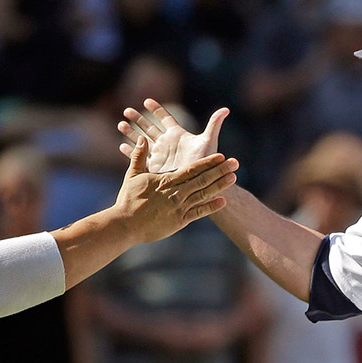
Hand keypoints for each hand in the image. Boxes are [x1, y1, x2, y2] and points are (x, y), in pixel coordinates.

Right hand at [114, 137, 237, 243]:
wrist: (126, 224)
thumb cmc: (128, 199)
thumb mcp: (133, 175)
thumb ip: (139, 156)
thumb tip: (143, 138)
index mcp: (167, 181)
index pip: (192, 169)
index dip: (208, 162)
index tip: (220, 156)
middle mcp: (177, 193)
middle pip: (203, 179)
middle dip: (220, 170)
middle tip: (235, 163)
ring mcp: (179, 207)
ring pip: (204, 194)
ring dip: (220, 186)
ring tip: (233, 178)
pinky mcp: (179, 221)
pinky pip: (199, 213)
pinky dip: (211, 207)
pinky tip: (223, 201)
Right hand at [119, 99, 228, 172]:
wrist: (199, 187)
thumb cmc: (206, 164)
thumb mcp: (208, 142)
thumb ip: (214, 125)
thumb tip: (225, 109)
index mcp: (178, 136)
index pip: (165, 118)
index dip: (156, 109)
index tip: (146, 100)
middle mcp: (168, 144)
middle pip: (150, 128)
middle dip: (138, 119)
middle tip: (126, 110)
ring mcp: (160, 156)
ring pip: (142, 141)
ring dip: (131, 133)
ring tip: (120, 124)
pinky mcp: (155, 168)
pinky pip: (140, 158)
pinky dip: (131, 152)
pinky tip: (121, 146)